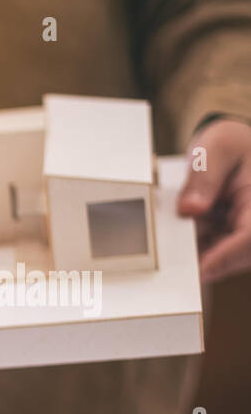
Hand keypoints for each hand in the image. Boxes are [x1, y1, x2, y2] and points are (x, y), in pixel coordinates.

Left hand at [179, 118, 250, 282]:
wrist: (229, 146)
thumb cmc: (230, 144)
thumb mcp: (216, 148)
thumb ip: (204, 175)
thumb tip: (190, 209)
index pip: (250, 236)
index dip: (227, 256)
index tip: (201, 269)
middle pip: (237, 255)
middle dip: (204, 259)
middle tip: (170, 260)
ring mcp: (240, 231)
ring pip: (220, 257)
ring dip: (193, 252)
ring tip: (170, 237)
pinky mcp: (226, 236)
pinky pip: (207, 250)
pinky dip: (188, 246)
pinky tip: (172, 235)